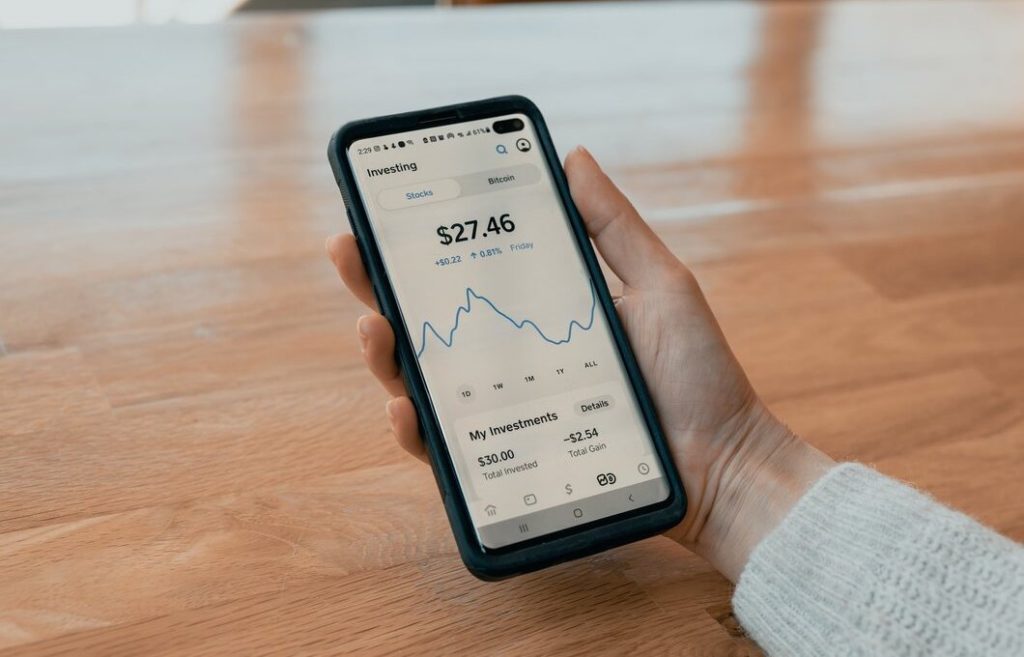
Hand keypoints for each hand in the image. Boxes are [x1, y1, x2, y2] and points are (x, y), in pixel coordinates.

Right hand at [326, 146, 832, 581]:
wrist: (721, 461)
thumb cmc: (696, 373)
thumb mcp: (659, 283)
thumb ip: (612, 226)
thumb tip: (572, 157)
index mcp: (538, 313)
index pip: (465, 274)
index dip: (417, 245)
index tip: (381, 211)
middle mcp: (509, 362)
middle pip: (427, 324)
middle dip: (377, 287)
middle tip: (349, 253)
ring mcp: (504, 414)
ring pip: (421, 384)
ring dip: (384, 355)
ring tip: (373, 326)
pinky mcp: (508, 464)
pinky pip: (447, 451)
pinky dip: (416, 430)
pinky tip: (405, 404)